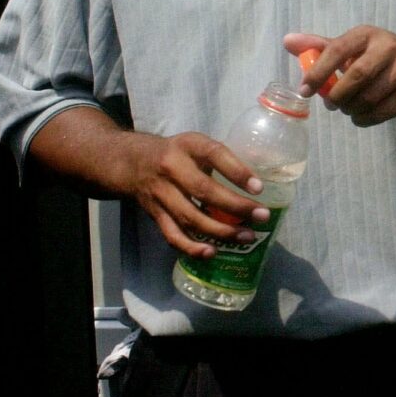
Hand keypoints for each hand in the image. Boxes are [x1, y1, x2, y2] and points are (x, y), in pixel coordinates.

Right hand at [122, 131, 268, 257]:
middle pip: (203, 190)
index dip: (237, 171)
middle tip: (262, 216)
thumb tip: (257, 181)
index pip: (215, 154)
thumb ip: (222, 158)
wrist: (133, 162)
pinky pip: (172, 235)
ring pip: (190, 217)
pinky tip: (213, 252)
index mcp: (188, 145)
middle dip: (235, 206)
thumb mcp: (197, 144)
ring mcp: (161, 193)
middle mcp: (171, 168)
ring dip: (220, 231)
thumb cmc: (178, 153)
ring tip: (247, 237)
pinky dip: (192, 247)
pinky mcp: (155, 214)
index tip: (259, 188)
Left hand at [284, 28, 395, 126]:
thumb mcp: (357, 45)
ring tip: (349, 108)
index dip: (318, 71)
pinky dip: (365, 119)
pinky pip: (381, 112)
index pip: (337, 49)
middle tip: (331, 104)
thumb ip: (323, 46)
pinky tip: (362, 115)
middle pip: (355, 78)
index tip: (305, 90)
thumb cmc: (384, 55)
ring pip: (367, 99)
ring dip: (351, 110)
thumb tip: (287, 41)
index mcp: (368, 34)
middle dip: (337, 96)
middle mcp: (389, 48)